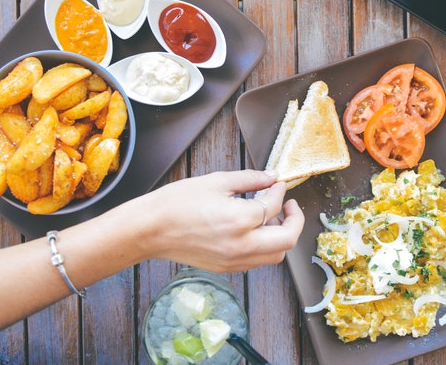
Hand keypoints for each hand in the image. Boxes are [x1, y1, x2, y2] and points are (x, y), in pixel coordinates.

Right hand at [133, 170, 304, 271]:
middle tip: (290, 205)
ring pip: (276, 255)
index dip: (279, 191)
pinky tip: (255, 231)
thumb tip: (272, 177)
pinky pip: (258, 261)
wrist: (151, 229)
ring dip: (281, 236)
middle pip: (288, 239)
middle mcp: (242, 245)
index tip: (278, 183)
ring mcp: (235, 260)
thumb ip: (250, 179)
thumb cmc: (177, 202)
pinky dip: (265, 247)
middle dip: (295, 220)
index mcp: (240, 219)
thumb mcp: (216, 182)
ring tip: (272, 219)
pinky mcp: (227, 268)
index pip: (273, 205)